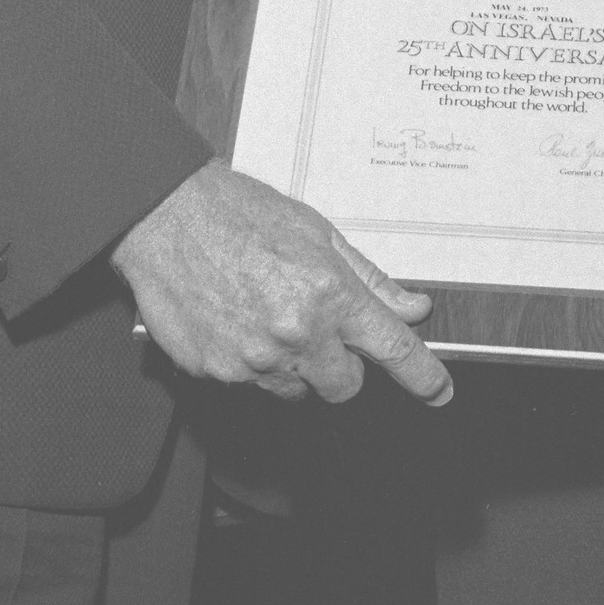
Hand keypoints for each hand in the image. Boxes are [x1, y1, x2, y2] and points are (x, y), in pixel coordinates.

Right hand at [112, 160, 453, 407]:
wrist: (165, 215)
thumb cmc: (239, 213)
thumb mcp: (316, 232)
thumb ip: (369, 278)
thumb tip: (412, 307)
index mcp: (327, 293)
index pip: (391, 349)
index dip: (422, 376)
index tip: (438, 391)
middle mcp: (295, 333)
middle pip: (345, 385)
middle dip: (342, 364)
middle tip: (318, 327)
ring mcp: (254, 360)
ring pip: (297, 390)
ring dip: (295, 366)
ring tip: (266, 314)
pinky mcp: (217, 372)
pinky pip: (251, 385)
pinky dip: (251, 362)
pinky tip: (235, 319)